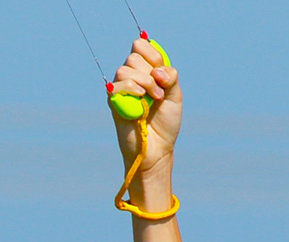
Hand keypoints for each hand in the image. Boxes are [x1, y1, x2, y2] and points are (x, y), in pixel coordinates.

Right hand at [110, 38, 180, 198]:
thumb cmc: (165, 123)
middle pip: (133, 56)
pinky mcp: (114, 101)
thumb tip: (158, 69)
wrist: (158, 148)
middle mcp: (132, 77)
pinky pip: (118, 85)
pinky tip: (141, 103)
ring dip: (144, 82)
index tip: (162, 71)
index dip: (151, 54)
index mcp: (146, 71)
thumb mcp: (175, 96)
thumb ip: (170, 77)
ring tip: (153, 99)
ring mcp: (121, 89)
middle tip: (160, 92)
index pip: (140, 46)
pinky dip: (133, 89)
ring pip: (124, 69)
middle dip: (150, 72)